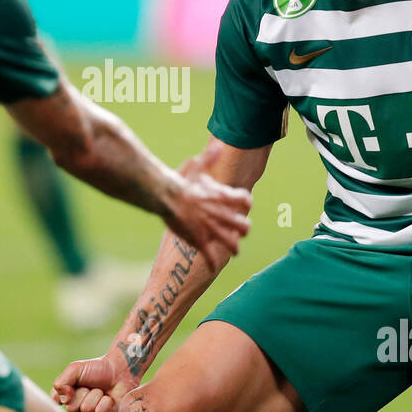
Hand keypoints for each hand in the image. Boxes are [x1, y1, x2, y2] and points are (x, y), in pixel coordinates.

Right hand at [53, 349, 135, 411]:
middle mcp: (77, 407)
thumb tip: (62, 401)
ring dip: (96, 395)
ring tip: (102, 390)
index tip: (75, 383)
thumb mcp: (75, 369)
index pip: (57, 401)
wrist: (120, 370)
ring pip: (86, 410)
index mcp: (67, 395)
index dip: (66, 392)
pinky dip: (106, 402)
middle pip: (72, 407)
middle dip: (83, 393)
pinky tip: (110, 397)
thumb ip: (61, 382)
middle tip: (91, 385)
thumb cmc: (97, 368)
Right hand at [163, 146, 250, 269]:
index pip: (246, 201)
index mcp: (223, 197)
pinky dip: (212, 263)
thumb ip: (209, 158)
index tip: (243, 206)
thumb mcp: (197, 168)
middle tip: (239, 231)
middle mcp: (221, 214)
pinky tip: (212, 266)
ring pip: (232, 243)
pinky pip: (210, 257)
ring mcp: (211, 229)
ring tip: (234, 251)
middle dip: (243, 229)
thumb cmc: (181, 183)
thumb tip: (218, 145)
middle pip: (245, 226)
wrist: (166, 197)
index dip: (246, 204)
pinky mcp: (200, 241)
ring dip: (234, 248)